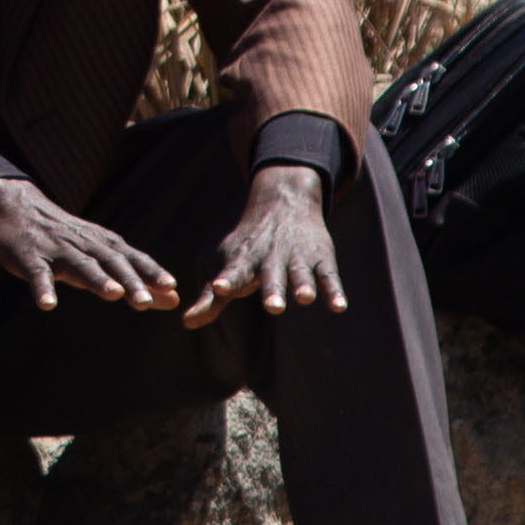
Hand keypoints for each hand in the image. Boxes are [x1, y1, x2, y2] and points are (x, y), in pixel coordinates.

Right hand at [0, 174, 180, 311]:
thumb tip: (173, 299)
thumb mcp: (101, 256)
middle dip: (129, 280)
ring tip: (112, 294)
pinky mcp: (30, 258)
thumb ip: (135, 278)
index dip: (151, 272)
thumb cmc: (67, 240)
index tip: (171, 286)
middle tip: (145, 301)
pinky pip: (38, 275)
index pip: (132, 258)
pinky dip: (42, 288)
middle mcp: (84, 245)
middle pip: (110, 262)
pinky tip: (47, 304)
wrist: (17, 208)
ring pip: (80, 265)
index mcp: (103, 245)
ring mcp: (57, 251)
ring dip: (96, 279)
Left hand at [189, 162, 349, 324]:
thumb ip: (211, 298)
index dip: (227, 280)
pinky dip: (333, 290)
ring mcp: (296, 258)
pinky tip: (338, 307)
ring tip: (304, 298)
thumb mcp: (228, 265)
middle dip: (272, 291)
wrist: (283, 201)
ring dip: (302, 285)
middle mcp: (270, 258)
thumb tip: (186, 323)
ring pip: (299, 273)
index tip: (219, 287)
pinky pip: (328, 276)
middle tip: (273, 307)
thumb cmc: (249, 243)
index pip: (234, 272)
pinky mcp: (320, 258)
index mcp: (245, 261)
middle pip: (271, 276)